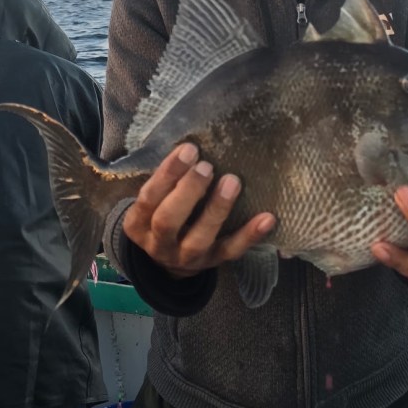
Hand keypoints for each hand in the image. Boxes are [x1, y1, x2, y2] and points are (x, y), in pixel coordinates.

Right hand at [123, 143, 275, 278]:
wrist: (168, 262)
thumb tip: (194, 145)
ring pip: (199, 239)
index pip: (149, 197)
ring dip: (216, 210)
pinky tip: (267, 218)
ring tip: (232, 182)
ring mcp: (186, 257)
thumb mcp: (154, 200)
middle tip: (206, 167)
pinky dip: (250, 235)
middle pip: (168, 221)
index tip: (189, 149)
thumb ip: (168, 179)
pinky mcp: (213, 262)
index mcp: (139, 223)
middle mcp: (160, 243)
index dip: (168, 173)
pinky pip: (232, 251)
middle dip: (188, 192)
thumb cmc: (163, 213)